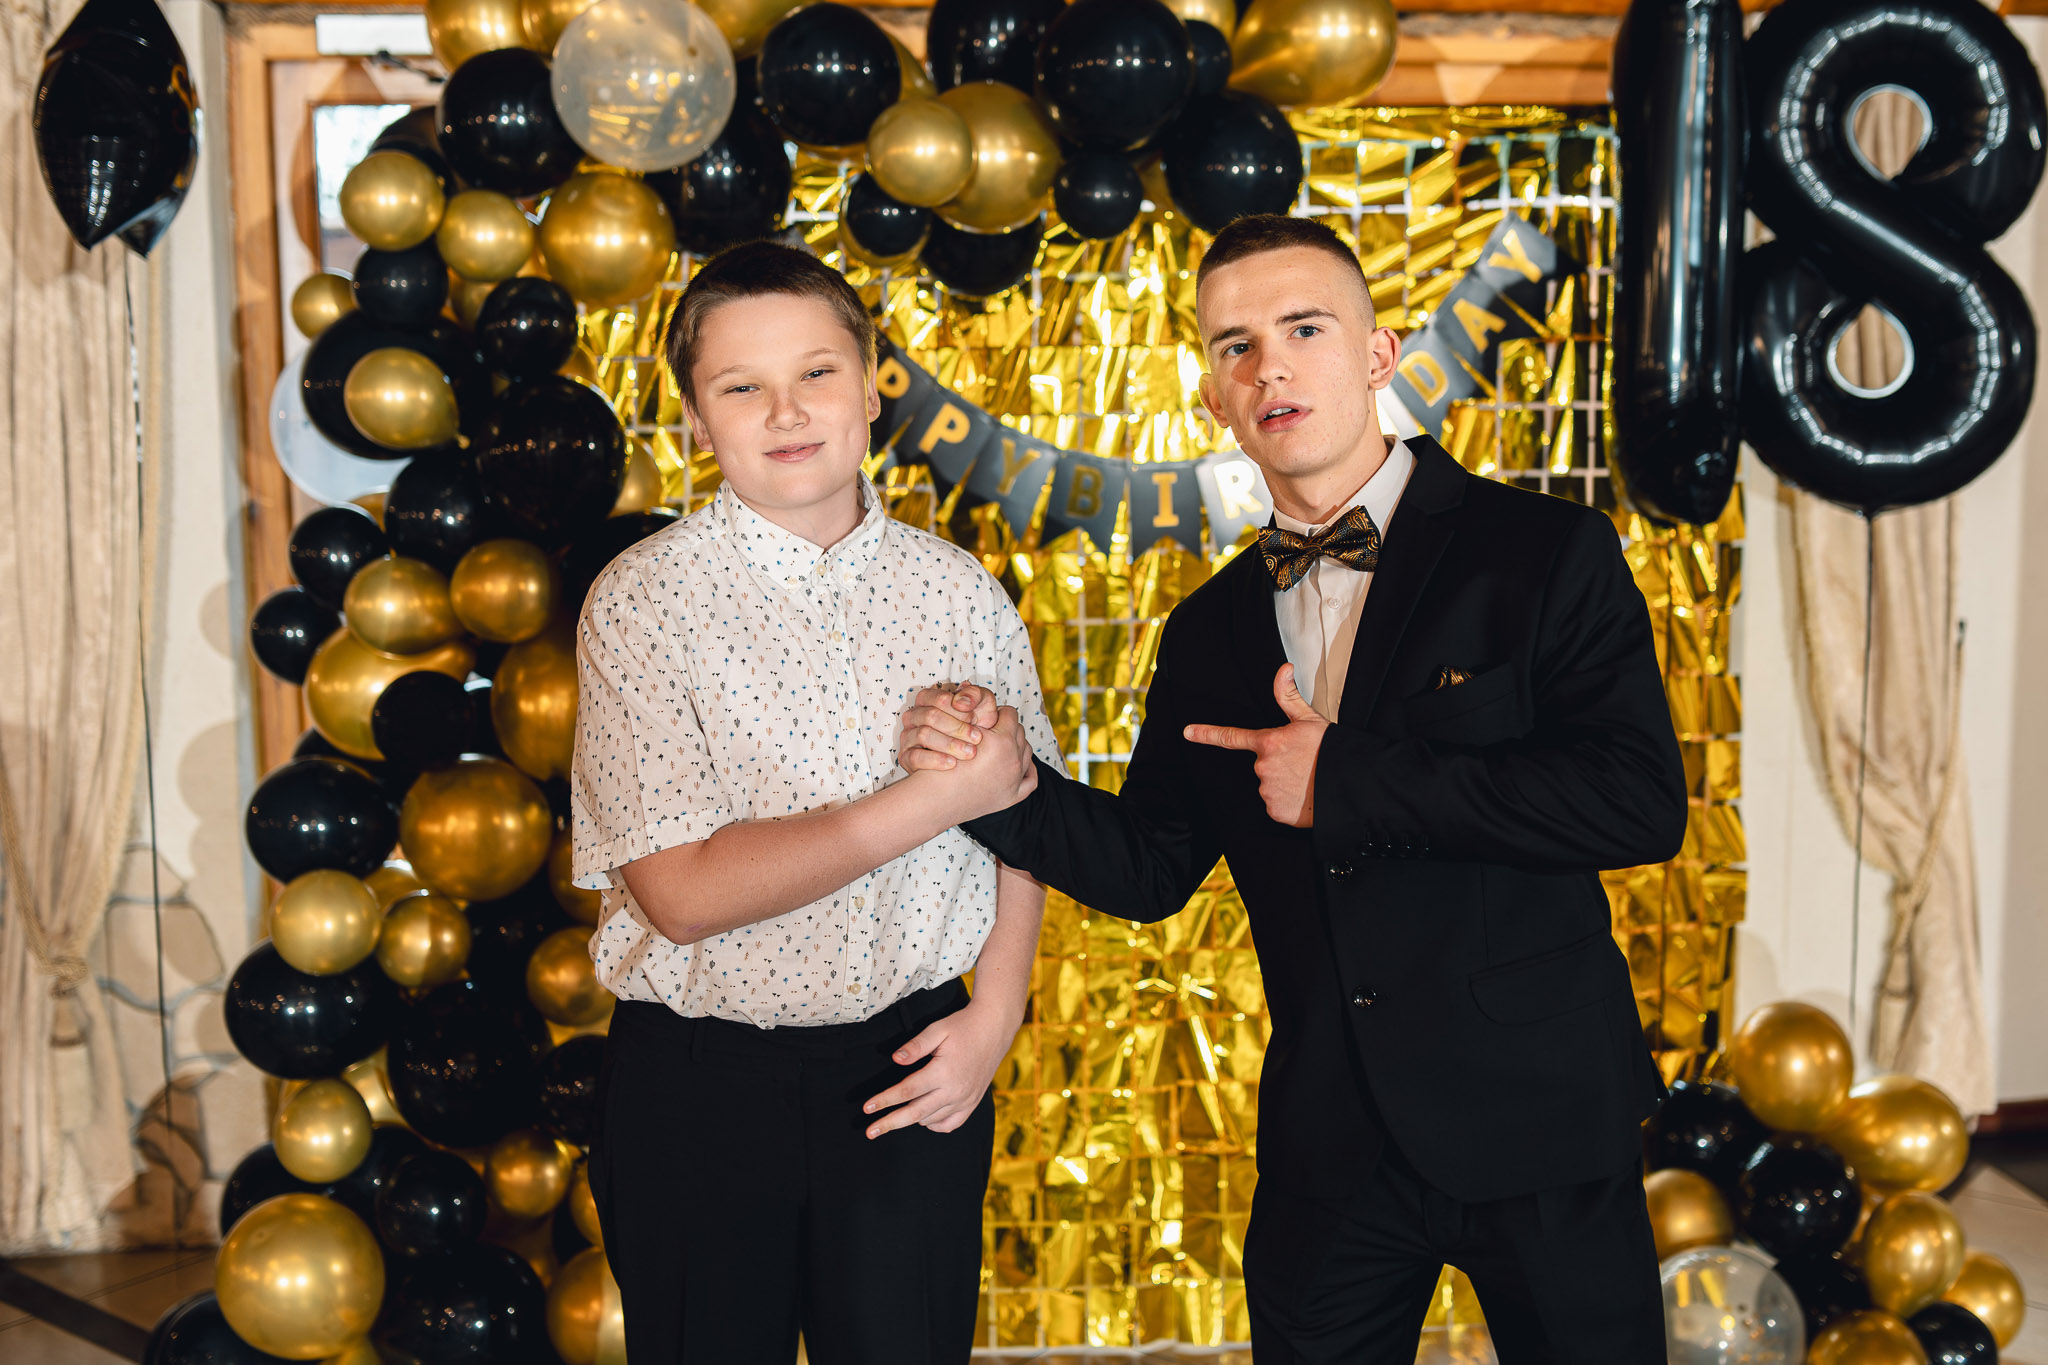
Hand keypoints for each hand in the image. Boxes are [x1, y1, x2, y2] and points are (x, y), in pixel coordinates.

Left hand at [862, 998, 1017, 1136]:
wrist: (994, 1029)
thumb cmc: (963, 1026)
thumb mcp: (937, 1029)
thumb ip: (915, 1046)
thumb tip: (895, 1059)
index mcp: (943, 1072)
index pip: (907, 1091)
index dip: (884, 1100)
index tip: (867, 1108)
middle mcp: (955, 1090)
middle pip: (915, 1113)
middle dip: (890, 1123)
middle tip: (870, 1132)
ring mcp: (965, 1099)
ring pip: (931, 1120)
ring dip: (910, 1121)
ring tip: (893, 1118)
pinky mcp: (972, 1102)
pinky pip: (951, 1124)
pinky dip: (934, 1125)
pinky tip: (924, 1119)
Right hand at [898, 683, 999, 772]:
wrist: (974, 751)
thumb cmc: (975, 725)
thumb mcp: (982, 706)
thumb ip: (975, 696)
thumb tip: (960, 702)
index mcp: (927, 698)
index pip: (940, 699)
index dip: (959, 710)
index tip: (975, 720)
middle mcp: (914, 715)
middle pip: (930, 716)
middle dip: (957, 728)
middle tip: (976, 738)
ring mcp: (908, 736)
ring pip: (923, 735)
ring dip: (949, 744)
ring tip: (969, 752)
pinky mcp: (906, 756)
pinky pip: (915, 757)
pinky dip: (935, 760)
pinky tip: (952, 763)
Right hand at [914, 705, 1035, 819]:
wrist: (934, 801)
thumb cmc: (938, 764)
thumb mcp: (953, 729)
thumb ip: (969, 709)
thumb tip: (971, 686)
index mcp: (1003, 741)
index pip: (1009, 713)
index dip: (997, 712)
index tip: (988, 715)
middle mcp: (1014, 760)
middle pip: (1020, 732)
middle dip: (1008, 728)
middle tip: (994, 729)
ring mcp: (1015, 780)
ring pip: (1027, 752)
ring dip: (1017, 746)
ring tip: (1001, 745)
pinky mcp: (1011, 797)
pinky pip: (1031, 779)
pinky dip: (1028, 770)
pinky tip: (1021, 766)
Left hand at [1183, 664, 1328, 827]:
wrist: (1350, 785)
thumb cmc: (1332, 751)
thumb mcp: (1310, 719)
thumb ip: (1289, 696)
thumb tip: (1283, 669)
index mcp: (1269, 742)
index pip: (1232, 737)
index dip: (1207, 734)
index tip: (1188, 732)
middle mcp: (1264, 767)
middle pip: (1263, 765)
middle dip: (1279, 764)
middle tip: (1303, 764)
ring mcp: (1268, 791)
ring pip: (1270, 786)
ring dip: (1284, 784)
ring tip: (1307, 780)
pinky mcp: (1276, 812)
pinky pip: (1276, 806)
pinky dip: (1289, 803)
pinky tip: (1305, 796)